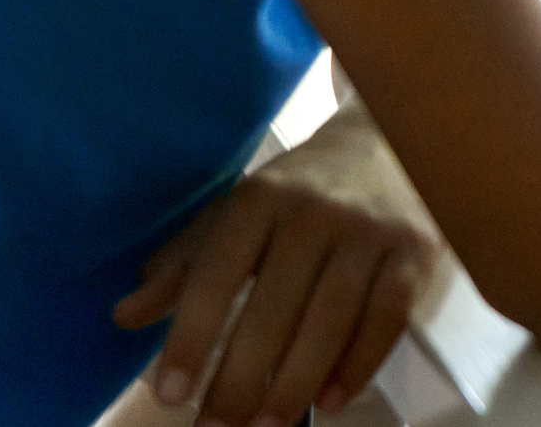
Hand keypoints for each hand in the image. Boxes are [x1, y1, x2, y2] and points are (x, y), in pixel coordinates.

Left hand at [113, 114, 441, 424]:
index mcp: (261, 198)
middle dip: (241, 378)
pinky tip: (331, 401)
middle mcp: (316, 211)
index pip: (218, 274)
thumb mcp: (234, 213)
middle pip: (275, 308)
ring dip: (295, 383)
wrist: (388, 142)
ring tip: (266, 426)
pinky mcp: (415, 250)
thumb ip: (183, 265)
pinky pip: (387, 318)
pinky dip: (359, 366)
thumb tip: (125, 316)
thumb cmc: (297, 191)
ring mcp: (370, 231)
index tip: (169, 394)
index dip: (192, 337)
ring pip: (330, 320)